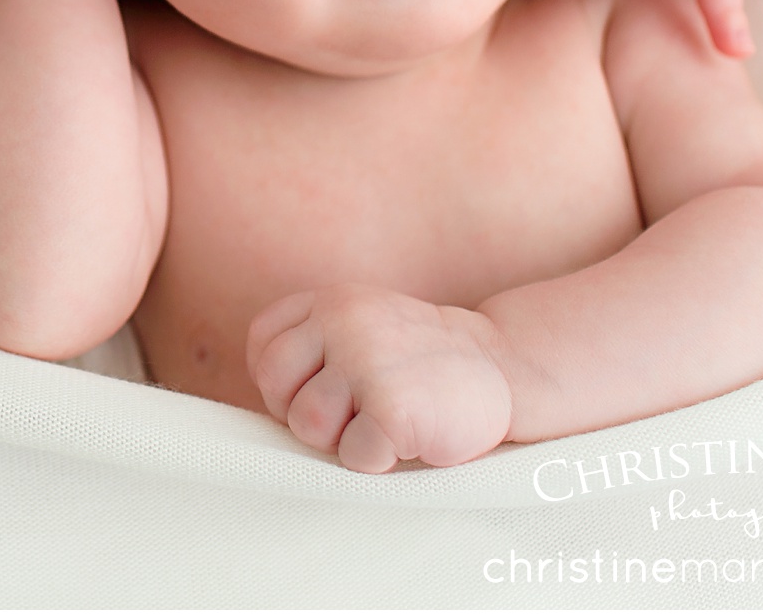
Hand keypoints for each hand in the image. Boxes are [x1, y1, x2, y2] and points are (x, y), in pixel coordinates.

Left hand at [245, 286, 512, 471]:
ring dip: (343, 439)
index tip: (325, 388)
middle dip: (305, 412)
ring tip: (384, 420)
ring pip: (307, 424)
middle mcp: (343, 321)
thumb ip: (310, 346)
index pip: (262, 346)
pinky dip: (379, 460)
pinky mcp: (392, 408)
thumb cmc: (419, 363)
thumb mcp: (359, 327)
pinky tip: (410, 436)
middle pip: (274, 385)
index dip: (284, 382)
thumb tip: (258, 403)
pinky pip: (353, 456)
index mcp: (330, 301)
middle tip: (355, 412)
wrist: (504, 368)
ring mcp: (367, 361)